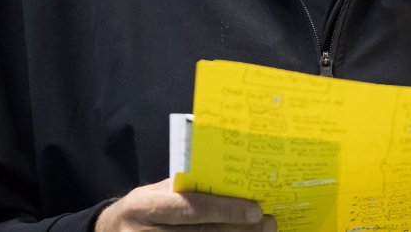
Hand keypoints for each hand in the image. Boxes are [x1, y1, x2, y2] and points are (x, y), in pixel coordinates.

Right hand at [95, 179, 274, 231]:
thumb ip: (186, 189)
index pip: (191, 208)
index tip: (255, 210)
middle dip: (239, 228)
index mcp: (146, 205)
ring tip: (262, 231)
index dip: (225, 209)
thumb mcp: (157, 192)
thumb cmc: (143, 207)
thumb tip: (231, 183)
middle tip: (267, 222)